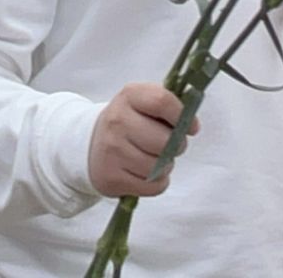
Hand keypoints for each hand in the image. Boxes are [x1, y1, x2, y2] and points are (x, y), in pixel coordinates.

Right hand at [87, 83, 196, 198]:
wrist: (90, 144)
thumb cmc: (129, 122)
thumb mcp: (142, 103)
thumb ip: (167, 108)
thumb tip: (191, 124)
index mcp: (129, 96)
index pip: (162, 101)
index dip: (182, 116)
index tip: (191, 127)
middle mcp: (117, 121)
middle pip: (165, 140)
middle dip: (176, 146)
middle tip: (170, 146)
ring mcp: (111, 150)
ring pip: (159, 166)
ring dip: (165, 166)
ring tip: (154, 159)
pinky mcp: (111, 177)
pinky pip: (152, 186)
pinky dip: (156, 183)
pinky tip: (145, 173)